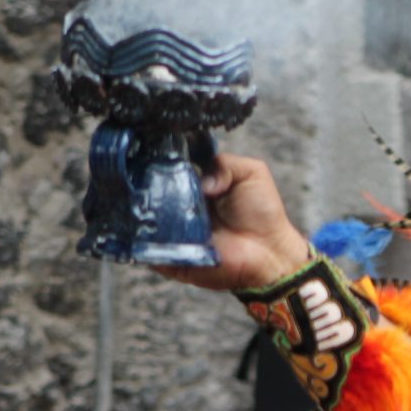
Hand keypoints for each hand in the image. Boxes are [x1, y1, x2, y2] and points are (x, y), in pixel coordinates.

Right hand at [153, 154, 310, 290]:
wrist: (270, 254)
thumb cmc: (263, 214)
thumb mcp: (250, 173)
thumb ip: (224, 163)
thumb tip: (197, 179)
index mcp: (192, 188)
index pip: (164, 171)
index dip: (157, 164)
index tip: (148, 153)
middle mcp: (177, 209)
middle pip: (147, 193)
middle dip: (144, 185)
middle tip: (144, 178)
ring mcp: (170, 233)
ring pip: (140, 219)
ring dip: (142, 211)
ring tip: (148, 203)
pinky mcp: (169, 257)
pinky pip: (145, 248)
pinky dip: (142, 240)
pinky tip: (148, 228)